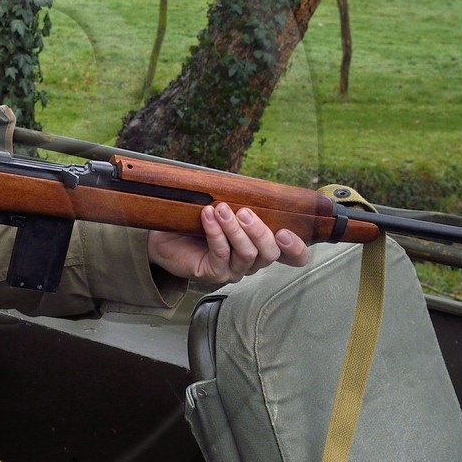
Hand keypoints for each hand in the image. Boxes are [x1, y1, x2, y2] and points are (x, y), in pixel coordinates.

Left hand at [147, 203, 309, 286]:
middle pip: (270, 253)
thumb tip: (255, 187)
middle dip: (259, 231)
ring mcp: (233, 270)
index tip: (286, 232)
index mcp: (261, 247)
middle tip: (244, 212)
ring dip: (235, 229)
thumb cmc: (199, 221)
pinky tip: (208, 216)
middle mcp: (251, 262)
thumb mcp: (227, 209)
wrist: (165, 237)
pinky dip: (216, 232)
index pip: (293, 257)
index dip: (296, 248)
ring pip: (247, 254)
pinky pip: (221, 253)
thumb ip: (244, 203)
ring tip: (222, 209)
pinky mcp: (214, 274)